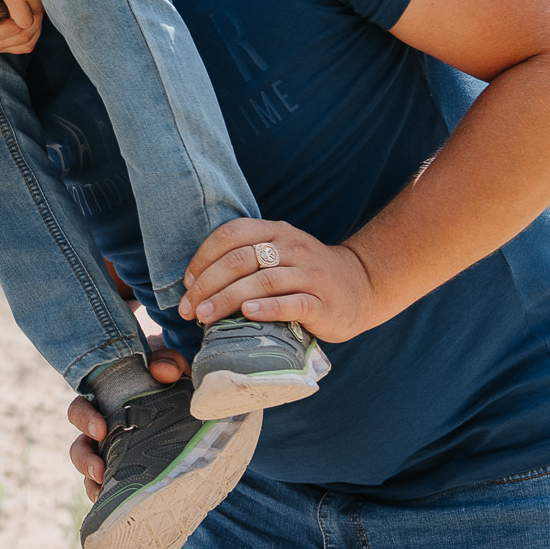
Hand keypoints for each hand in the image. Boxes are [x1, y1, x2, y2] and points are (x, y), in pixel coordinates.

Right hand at [66, 345, 187, 501]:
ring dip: (95, 483)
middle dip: (84, 458)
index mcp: (105, 403)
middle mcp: (104, 430)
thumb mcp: (172, 365)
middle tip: (100, 469)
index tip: (100, 429)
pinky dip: (108, 498)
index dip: (84, 419)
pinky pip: (110, 490)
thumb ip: (169, 361)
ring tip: (106, 491)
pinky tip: (115, 504)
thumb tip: (164, 371)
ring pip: (92, 472)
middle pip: (80, 446)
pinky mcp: (129, 472)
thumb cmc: (174, 378)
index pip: (81, 409)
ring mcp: (115, 454)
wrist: (194, 399)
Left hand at [178, 218, 378, 344]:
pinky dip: (267, 308)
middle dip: (208, 285)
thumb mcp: (279, 254)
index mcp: (275, 232)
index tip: (187, 283)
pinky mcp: (323, 302)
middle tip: (188, 308)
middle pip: (240, 260)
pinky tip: (248, 314)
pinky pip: (292, 302)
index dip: (204, 257)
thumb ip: (247, 259)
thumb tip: (196, 283)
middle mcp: (292, 248)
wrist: (362, 286)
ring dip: (228, 299)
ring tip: (205, 317)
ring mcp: (309, 274)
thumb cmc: (307, 275)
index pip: (231, 234)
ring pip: (262, 281)